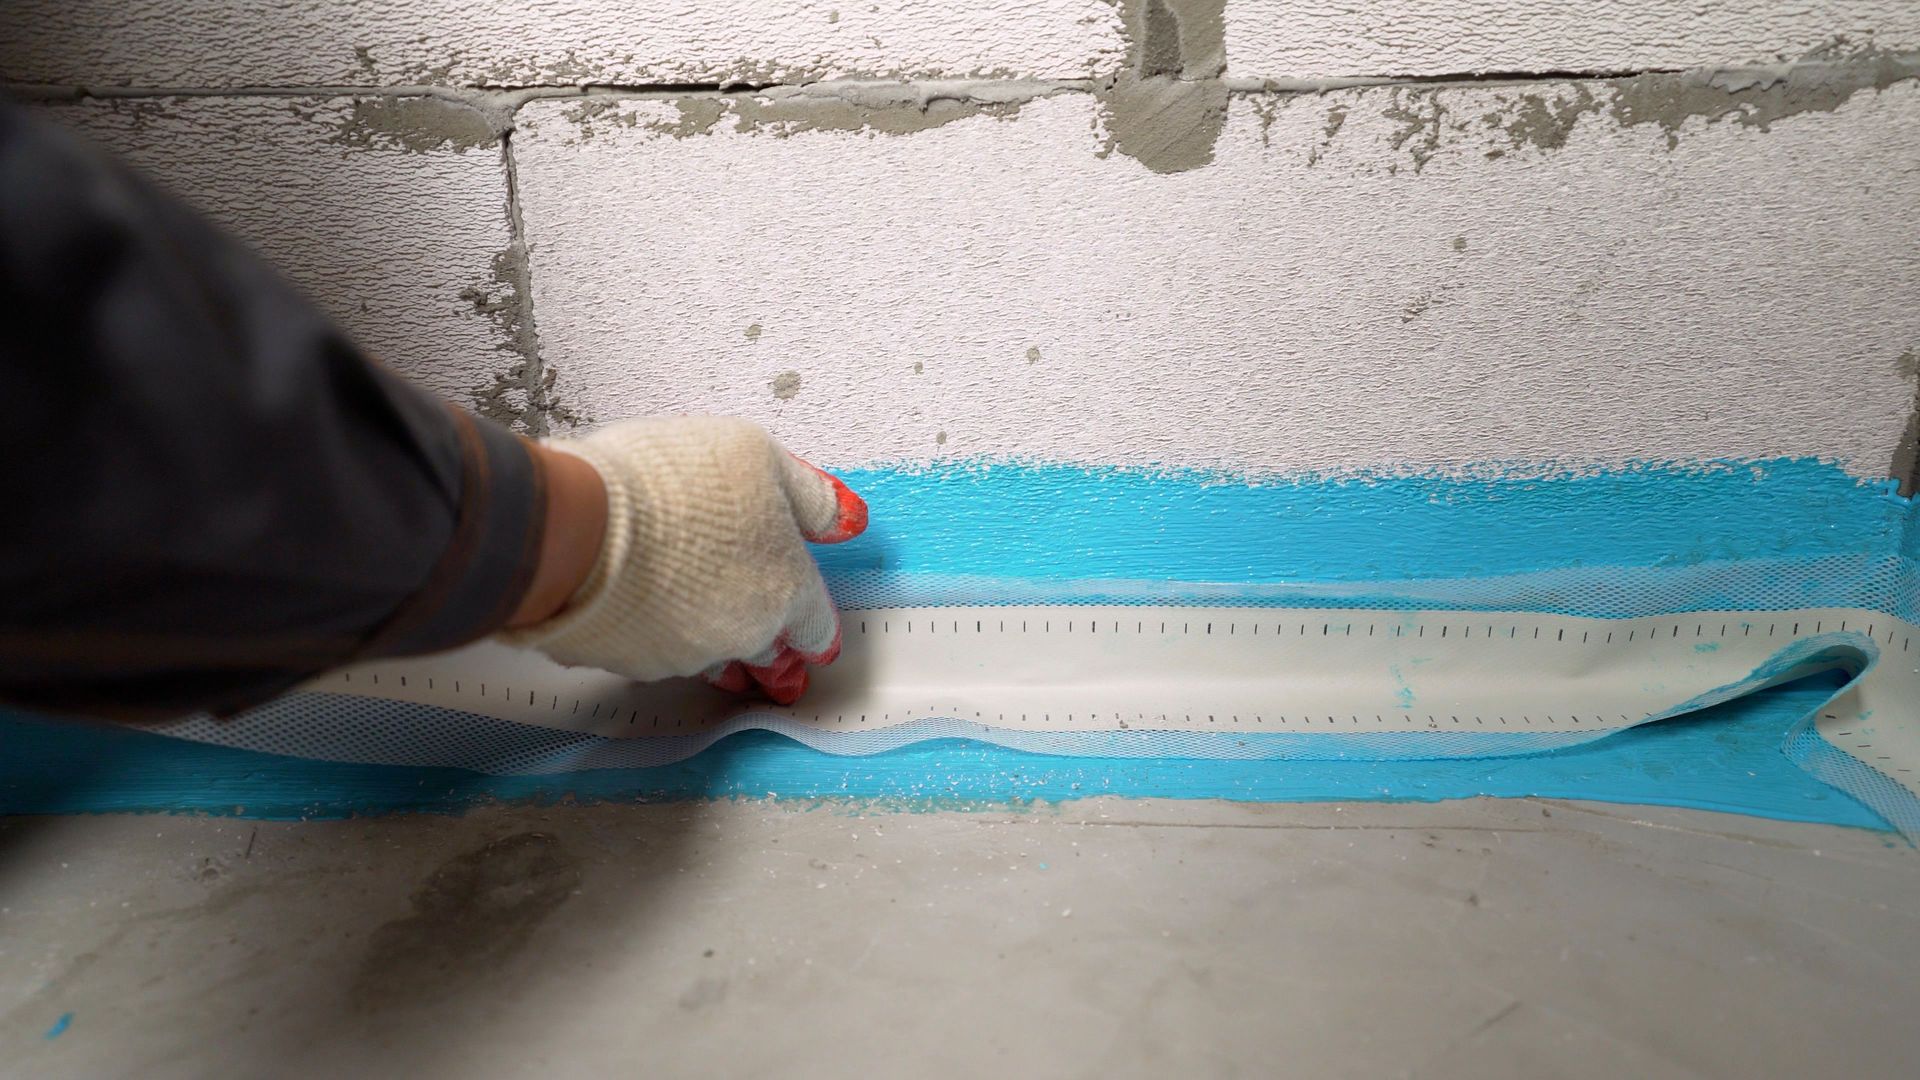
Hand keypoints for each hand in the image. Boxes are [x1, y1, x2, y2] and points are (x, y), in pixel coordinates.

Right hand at [500, 417, 866, 703]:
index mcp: (786, 591)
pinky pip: (649, 651)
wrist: (577, 524)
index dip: (812, 624)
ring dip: (703, 635)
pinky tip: (633, 598)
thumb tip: (846, 519)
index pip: (817, 629)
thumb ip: (809, 495)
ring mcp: (684, 657)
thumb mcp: (757, 456)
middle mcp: (743, 636)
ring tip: (684, 601)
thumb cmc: (670, 483)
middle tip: (742, 615)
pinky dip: (648, 630)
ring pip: (707, 655)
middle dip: (760, 638)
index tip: (808, 629)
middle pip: (765, 649)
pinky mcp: (629, 665)